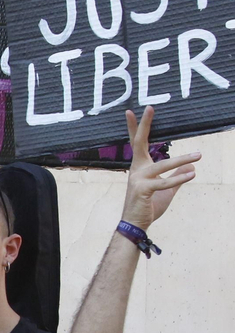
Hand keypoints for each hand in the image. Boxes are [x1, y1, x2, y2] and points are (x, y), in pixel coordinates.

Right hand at [123, 107, 198, 228]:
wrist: (136, 224)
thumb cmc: (147, 206)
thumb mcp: (167, 190)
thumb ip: (177, 176)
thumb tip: (191, 167)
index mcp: (140, 167)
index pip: (138, 143)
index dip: (136, 127)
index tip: (134, 111)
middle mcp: (136, 170)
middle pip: (139, 143)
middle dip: (144, 125)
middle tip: (149, 108)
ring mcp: (138, 179)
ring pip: (163, 165)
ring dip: (182, 160)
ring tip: (199, 155)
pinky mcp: (143, 190)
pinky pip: (164, 182)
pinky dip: (179, 179)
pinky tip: (191, 174)